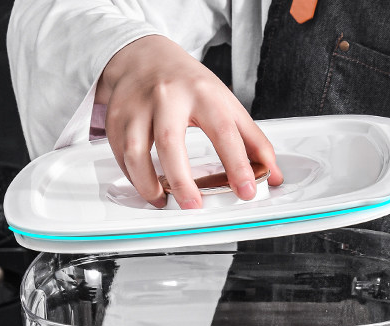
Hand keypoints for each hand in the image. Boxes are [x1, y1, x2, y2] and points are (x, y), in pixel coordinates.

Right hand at [95, 35, 283, 208]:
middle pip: (169, 141)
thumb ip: (252, 141)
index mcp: (203, 93)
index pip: (223, 131)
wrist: (143, 55)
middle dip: (181, 180)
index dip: (237, 164)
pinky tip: (145, 185)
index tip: (246, 190)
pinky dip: (131, 176)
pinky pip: (119, 153)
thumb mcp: (225, 103)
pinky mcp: (116, 116)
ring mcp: (138, 105)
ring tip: (162, 200)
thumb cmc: (187, 83)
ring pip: (134, 150)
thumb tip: (272, 173)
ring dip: (147, 184)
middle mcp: (168, 96)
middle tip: (193, 207)